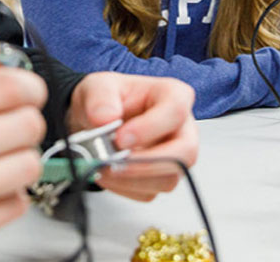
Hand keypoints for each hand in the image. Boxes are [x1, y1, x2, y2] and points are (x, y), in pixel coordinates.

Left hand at [64, 72, 197, 201]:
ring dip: (131, 179)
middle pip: (184, 153)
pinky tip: (107, 174)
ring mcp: (174, 156)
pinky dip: (124, 187)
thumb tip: (104, 119)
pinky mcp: (160, 178)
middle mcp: (181, 129)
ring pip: (168, 179)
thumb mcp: (97, 87)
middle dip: (147, 163)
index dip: (151, 127)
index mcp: (173, 96)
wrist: (95, 119)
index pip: (175, 111)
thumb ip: (100, 99)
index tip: (121, 138)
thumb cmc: (107, 99)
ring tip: (102, 168)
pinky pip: (149, 192)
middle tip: (114, 163)